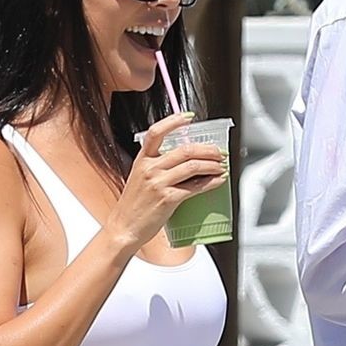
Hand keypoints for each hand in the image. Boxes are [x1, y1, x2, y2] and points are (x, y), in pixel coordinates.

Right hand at [107, 112, 227, 251]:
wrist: (124, 228)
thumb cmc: (133, 206)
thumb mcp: (140, 179)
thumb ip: (156, 167)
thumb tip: (182, 162)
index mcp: (142, 160)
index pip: (157, 132)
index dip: (174, 121)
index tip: (189, 117)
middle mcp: (150, 168)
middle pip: (185, 150)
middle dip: (207, 149)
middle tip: (219, 152)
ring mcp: (159, 183)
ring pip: (193, 166)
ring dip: (212, 165)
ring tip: (221, 166)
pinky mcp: (168, 199)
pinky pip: (195, 187)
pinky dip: (211, 182)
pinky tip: (218, 180)